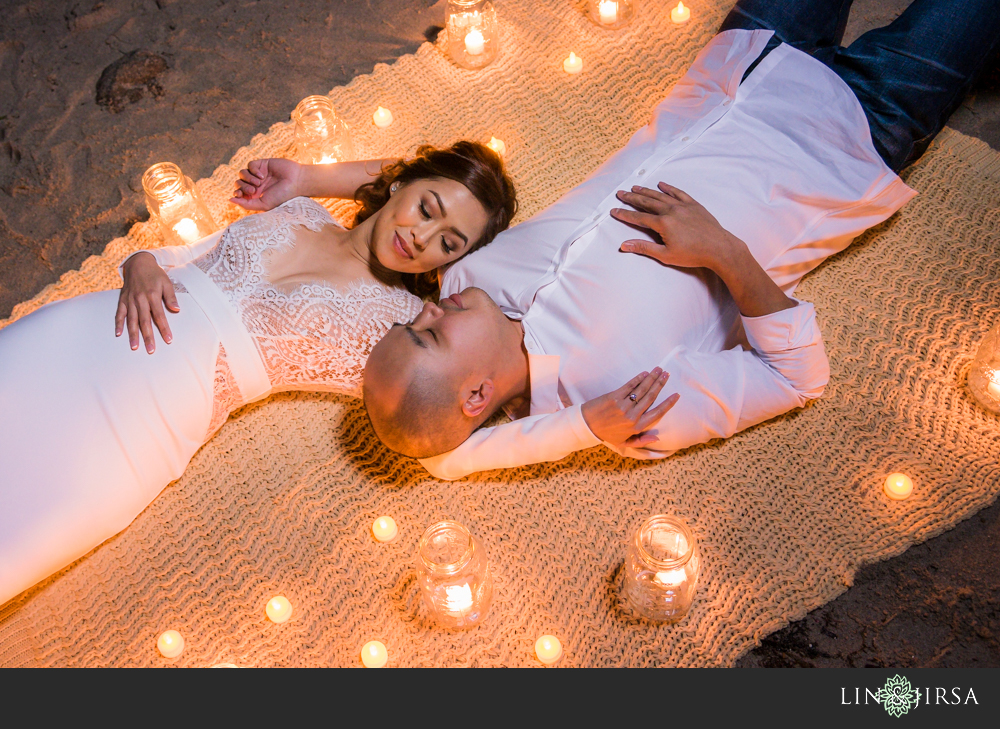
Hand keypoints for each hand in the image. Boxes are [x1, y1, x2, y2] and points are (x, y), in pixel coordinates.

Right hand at [115, 252, 178, 352]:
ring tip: (134, 347)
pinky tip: (118, 334)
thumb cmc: (155, 274)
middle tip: (151, 350)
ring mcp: (130, 300)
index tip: (168, 340)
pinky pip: (119, 313)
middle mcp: (140, 299)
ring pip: (131, 320)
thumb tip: (177, 310)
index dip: (164, 328)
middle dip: (148, 337)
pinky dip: (118, 323)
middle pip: (144, 321)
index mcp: (152, 295)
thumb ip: (170, 297)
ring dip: (132, 334)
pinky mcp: (122, 299)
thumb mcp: (166, 282)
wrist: (138, 263)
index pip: (159, 316)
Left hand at [230, 158, 302, 210]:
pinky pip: (250, 165)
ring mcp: (258, 174)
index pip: (238, 193)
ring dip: (248, 178)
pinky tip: (263, 175)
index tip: (241, 195)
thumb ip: (247, 204)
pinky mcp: (262, 164)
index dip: (237, 193)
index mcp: (255, 196)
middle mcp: (256, 185)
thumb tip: (230, 200)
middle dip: (243, 187)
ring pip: (242, 173)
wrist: (296, 182)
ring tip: (259, 182)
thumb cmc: (283, 196)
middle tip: (254, 190)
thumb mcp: (264, 204)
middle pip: (238, 183)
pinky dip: (254, 170)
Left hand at [581, 368, 678, 448]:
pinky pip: (629, 385)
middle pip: (651, 396)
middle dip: (661, 384)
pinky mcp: (614, 397)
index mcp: (637, 427)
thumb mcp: (624, 443)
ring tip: (659, 370)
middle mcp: (632, 416)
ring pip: (642, 389)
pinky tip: (645, 373)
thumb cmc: (606, 434)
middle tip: (667, 374)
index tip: (676, 395)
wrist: (586, 425)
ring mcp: (624, 405)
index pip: (657, 413)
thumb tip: (657, 438)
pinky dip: (638, 378)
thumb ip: (641, 442)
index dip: (668, 403)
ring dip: (652, 378)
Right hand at [611, 182, 741, 271]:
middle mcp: (671, 211)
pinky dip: (669, 188)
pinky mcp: (693, 205)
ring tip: (635, 187)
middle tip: (621, 193)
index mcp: (663, 223)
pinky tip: (661, 184)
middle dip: (632, 198)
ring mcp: (683, 206)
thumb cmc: (693, 254)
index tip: (614, 211)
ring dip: (646, 191)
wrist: (719, 248)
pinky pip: (678, 193)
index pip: (638, 217)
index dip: (624, 214)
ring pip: (660, 196)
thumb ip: (644, 248)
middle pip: (647, 202)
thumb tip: (624, 245)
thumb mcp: (665, 255)